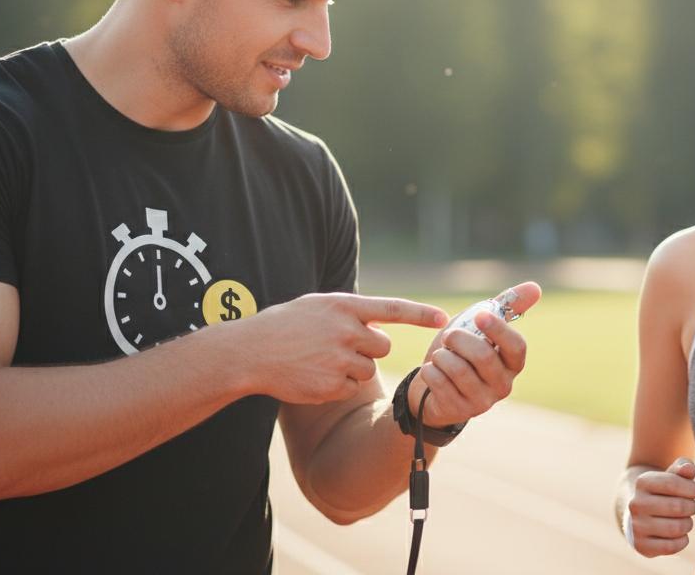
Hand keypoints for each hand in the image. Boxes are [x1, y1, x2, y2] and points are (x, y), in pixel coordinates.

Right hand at [237, 293, 446, 403]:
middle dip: (368, 349)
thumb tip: (379, 322)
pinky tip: (315, 376)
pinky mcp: (332, 385)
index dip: (420, 314)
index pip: (392, 308)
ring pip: (369, 370)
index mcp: (344, 306)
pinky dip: (338, 385)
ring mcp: (339, 359)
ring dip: (353, 368)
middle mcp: (346, 331)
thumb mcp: (316, 306)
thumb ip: (349, 312)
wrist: (250, 352)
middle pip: (383, 346)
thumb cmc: (283, 326)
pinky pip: (352, 388)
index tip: (444, 319)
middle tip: (340, 347)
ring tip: (321, 360)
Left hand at [410, 281, 541, 427]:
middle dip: (459, 339)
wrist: (433, 388)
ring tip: (440, 355)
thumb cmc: (462, 352)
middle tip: (449, 336)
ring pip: (458, 370)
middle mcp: (503, 385)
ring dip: (442, 355)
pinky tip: (432, 371)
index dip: (499, 330)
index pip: (516, 347)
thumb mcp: (480, 326)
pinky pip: (440, 383)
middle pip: (483, 357)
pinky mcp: (459, 411)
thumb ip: (506, 307)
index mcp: (512, 363)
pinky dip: (430, 371)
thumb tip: (536, 287)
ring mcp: (482, 402)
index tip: (479, 316)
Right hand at [627, 458, 694, 556]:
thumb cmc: (664, 492)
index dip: (693, 489)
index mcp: (642, 482)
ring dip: (688, 524)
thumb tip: (689, 469)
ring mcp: (636, 526)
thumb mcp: (672, 476)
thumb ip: (684, 468)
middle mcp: (635, 504)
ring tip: (685, 520)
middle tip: (691, 507)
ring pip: (676, 528)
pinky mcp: (641, 545)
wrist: (641, 514)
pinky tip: (680, 534)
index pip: (674, 484)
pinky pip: (671, 546)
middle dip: (691, 507)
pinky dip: (682, 541)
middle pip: (678, 507)